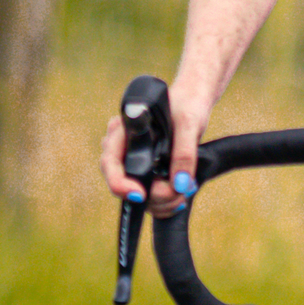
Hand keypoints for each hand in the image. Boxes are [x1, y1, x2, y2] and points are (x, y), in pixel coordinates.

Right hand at [99, 89, 207, 214]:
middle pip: (124, 185)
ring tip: (186, 188)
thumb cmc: (186, 105)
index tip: (140, 194)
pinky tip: (181, 193)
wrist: (192, 102)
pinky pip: (148, 197)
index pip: (111, 163)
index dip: (120, 183)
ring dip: (163, 202)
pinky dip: (165, 202)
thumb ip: (184, 153)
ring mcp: (132, 163)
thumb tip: (180, 184)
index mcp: (124, 131)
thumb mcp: (189, 125)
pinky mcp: (145, 173)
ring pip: (138, 196)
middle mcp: (123, 148)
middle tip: (180, 191)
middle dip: (153, 196)